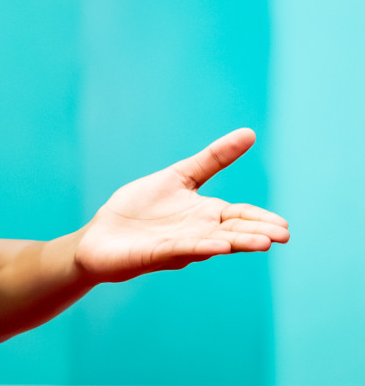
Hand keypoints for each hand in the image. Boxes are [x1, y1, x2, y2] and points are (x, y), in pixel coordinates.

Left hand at [74, 128, 289, 283]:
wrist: (100, 238)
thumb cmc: (138, 210)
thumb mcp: (177, 176)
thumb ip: (212, 159)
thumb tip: (250, 133)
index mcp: (204, 215)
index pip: (239, 217)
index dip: (260, 220)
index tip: (284, 226)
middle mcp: (196, 233)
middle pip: (232, 232)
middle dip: (256, 234)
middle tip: (282, 235)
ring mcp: (177, 245)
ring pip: (212, 244)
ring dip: (237, 243)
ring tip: (262, 243)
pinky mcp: (154, 253)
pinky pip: (181, 249)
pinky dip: (200, 247)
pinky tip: (219, 247)